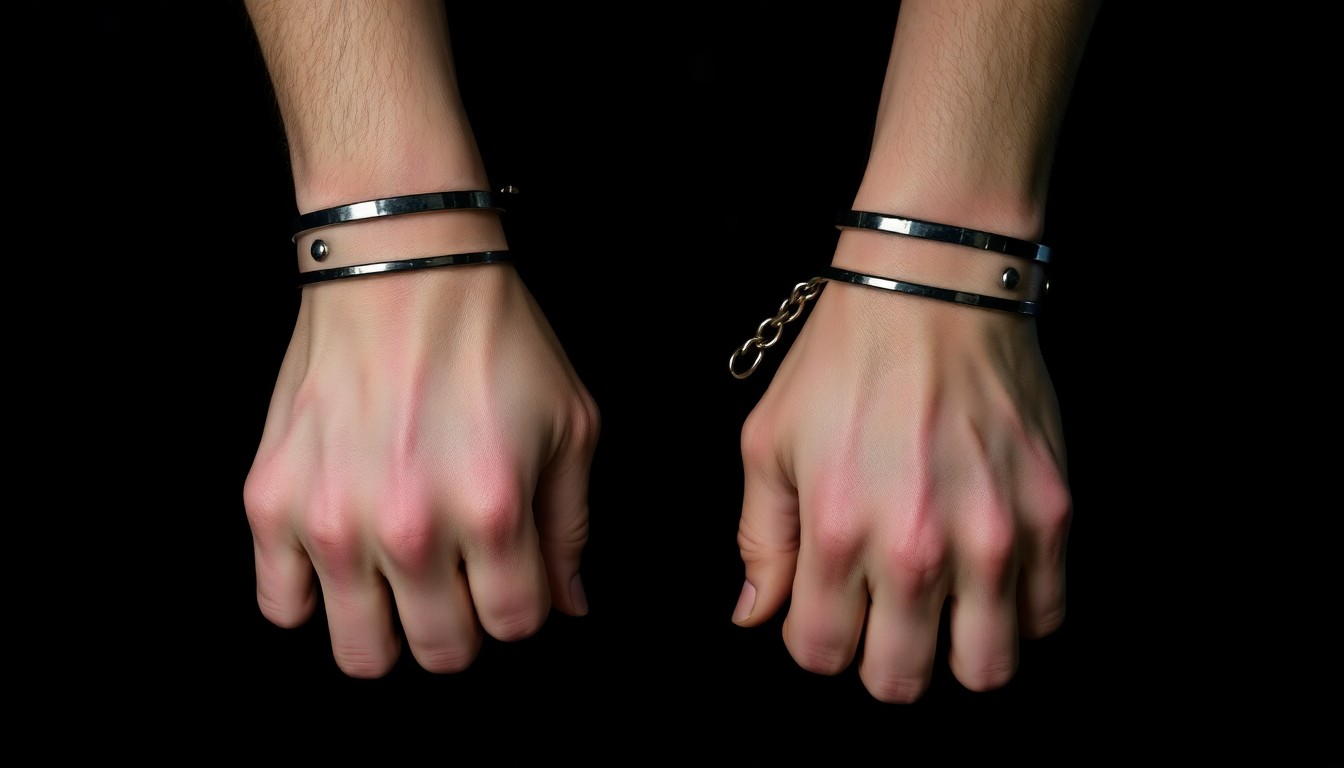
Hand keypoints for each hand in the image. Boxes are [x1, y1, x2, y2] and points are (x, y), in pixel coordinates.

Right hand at [244, 265, 598, 676]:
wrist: (400, 263)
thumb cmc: (493, 337)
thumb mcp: (569, 423)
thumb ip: (571, 525)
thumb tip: (568, 604)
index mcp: (494, 509)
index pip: (514, 624)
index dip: (519, 609)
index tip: (509, 580)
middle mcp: (411, 528)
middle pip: (441, 652)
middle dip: (460, 629)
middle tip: (456, 584)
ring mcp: (333, 519)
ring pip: (358, 652)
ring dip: (387, 631)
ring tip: (397, 583)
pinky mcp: (272, 500)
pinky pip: (278, 604)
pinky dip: (311, 596)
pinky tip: (340, 558)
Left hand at [733, 271, 1068, 701]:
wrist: (935, 287)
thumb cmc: (843, 360)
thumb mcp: (769, 441)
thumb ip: (760, 538)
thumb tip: (754, 614)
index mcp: (840, 531)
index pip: (822, 654)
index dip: (817, 641)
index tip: (827, 610)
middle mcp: (920, 547)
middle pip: (902, 682)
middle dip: (882, 662)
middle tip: (882, 618)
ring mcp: (996, 535)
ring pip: (986, 668)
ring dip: (955, 652)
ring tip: (942, 609)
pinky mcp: (1052, 513)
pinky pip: (1046, 614)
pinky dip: (1016, 611)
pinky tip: (989, 574)